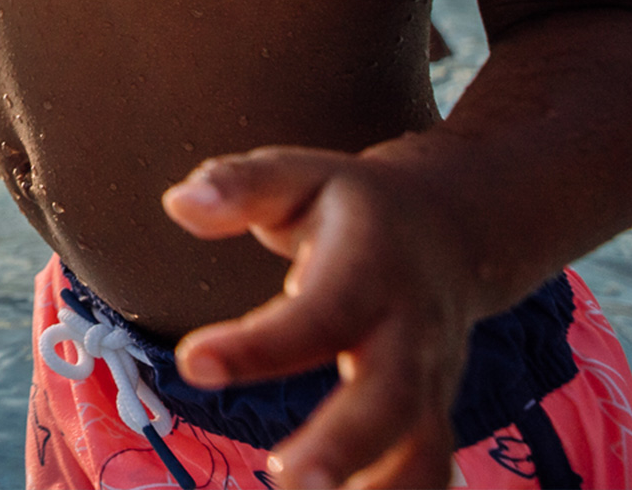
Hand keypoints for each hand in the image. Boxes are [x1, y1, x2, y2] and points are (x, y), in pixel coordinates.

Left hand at [162, 149, 486, 489]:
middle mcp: (411, 330)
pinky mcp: (432, 413)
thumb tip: (179, 205)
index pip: (319, 311)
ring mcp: (430, 378)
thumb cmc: (349, 204)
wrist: (451, 228)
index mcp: (372, 266)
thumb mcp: (297, 174)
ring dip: (382, 489)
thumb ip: (241, 186)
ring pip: (423, 446)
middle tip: (289, 481)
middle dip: (346, 443)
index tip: (191, 363)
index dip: (260, 343)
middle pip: (391, 395)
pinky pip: (428, 467)